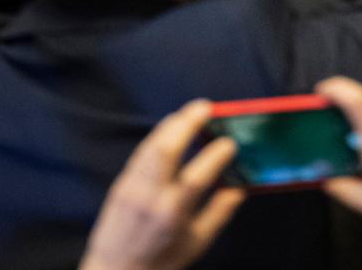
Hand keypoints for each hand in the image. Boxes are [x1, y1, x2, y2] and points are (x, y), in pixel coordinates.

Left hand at [78, 100, 243, 269]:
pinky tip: (171, 129)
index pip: (199, 175)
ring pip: (152, 145)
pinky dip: (159, 135)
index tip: (230, 143)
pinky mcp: (121, 184)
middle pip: (167, 149)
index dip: (217, 154)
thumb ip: (220, 212)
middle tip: (206, 107)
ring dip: (173, 123)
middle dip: (188, 122)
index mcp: (173, 214)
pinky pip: (142, 152)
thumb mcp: (197, 243)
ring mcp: (132, 188)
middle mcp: (151, 197)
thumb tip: (240, 187)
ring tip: (191, 112)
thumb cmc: (161, 261)